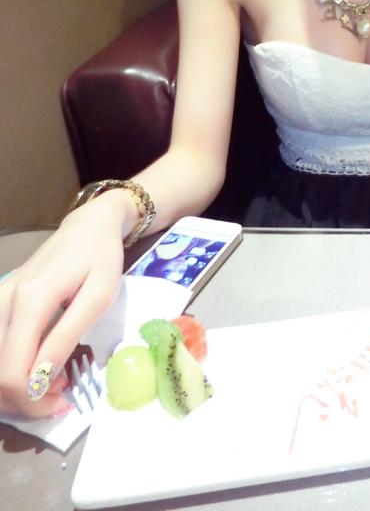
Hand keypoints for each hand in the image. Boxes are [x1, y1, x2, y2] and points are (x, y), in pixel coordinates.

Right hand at [0, 195, 126, 417]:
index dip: (32, 399)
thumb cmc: (101, 257)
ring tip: (51, 384)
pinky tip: (37, 367)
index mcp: (31, 301)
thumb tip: (41, 380)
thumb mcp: (97, 298)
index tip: (62, 403)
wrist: (89, 225)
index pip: (13, 370)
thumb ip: (66, 337)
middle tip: (60, 398)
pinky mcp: (0, 301)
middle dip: (25, 398)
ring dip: (15, 385)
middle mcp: (5, 301)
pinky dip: (9, 366)